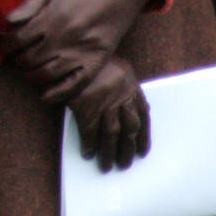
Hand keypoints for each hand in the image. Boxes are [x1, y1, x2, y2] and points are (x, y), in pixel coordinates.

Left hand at [0, 0, 155, 102]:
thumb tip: (8, 21)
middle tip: (13, 59)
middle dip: (16, 61)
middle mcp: (65, 37)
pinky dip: (57, 93)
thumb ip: (30, 4)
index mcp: (53, 16)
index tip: (3, 46)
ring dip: (30, 76)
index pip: (19, 39)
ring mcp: (82, 51)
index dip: (5, 45)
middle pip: (29, 59)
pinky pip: (74, 85)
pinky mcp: (97, 61)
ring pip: (47, 75)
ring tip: (26, 70)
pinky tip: (45, 94)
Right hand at [69, 56, 150, 170]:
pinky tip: (88, 153)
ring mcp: (104, 102)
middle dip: (127, 149)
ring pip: (112, 134)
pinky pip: (90, 132)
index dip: (143, 136)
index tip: (141, 151)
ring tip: (107, 165)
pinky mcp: (86, 106)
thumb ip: (122, 87)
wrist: (72, 49)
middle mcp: (121, 95)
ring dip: (110, 152)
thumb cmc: (92, 60)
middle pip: (130, 128)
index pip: (143, 116)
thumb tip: (127, 111)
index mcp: (131, 84)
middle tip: (124, 164)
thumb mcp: (115, 67)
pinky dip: (90, 145)